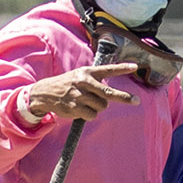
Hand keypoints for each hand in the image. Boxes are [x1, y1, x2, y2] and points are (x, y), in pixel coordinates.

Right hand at [21, 63, 139, 123]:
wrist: (46, 93)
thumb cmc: (67, 85)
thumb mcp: (79, 76)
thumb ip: (94, 81)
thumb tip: (110, 95)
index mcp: (87, 72)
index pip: (107, 69)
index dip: (122, 68)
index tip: (135, 67)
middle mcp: (84, 82)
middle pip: (109, 93)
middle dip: (124, 98)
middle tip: (137, 101)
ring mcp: (80, 95)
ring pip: (101, 106)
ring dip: (98, 108)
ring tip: (86, 103)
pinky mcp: (75, 107)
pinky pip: (92, 115)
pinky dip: (89, 115)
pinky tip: (80, 110)